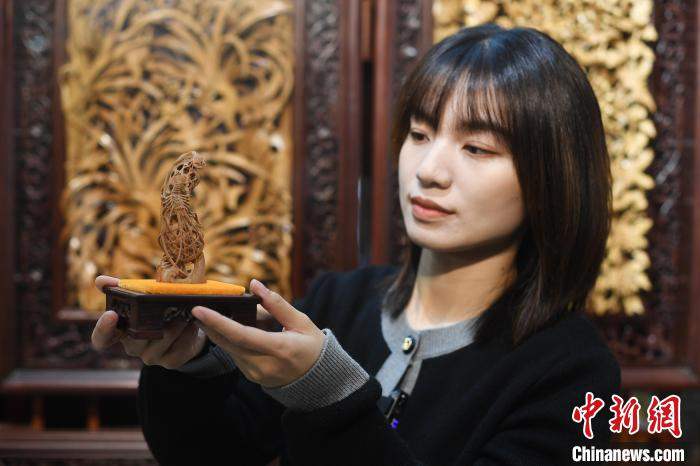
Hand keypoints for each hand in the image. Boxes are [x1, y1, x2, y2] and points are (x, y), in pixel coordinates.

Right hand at [91, 275, 206, 368]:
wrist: (186, 328)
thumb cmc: (158, 310)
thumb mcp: (143, 298)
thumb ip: (123, 289)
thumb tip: (99, 280)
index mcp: (121, 332)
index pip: (101, 338)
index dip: (103, 329)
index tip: (111, 314)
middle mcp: (133, 347)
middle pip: (137, 337)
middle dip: (152, 320)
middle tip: (166, 306)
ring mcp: (151, 357)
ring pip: (161, 340)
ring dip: (175, 324)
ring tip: (185, 312)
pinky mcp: (170, 362)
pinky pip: (179, 348)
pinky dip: (187, 334)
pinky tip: (192, 324)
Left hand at [192, 279, 325, 388]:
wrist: (319, 379)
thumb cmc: (312, 346)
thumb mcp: (301, 322)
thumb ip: (277, 303)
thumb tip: (254, 284)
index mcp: (279, 349)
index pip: (241, 335)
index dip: (218, 322)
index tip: (199, 310)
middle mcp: (264, 365)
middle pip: (228, 343)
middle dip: (210, 326)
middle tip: (196, 308)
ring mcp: (256, 374)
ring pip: (230, 349)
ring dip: (220, 332)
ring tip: (214, 315)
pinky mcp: (252, 377)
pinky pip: (236, 355)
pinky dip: (230, 340)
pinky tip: (230, 329)